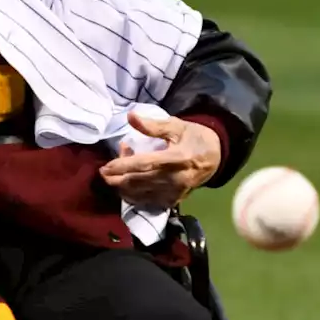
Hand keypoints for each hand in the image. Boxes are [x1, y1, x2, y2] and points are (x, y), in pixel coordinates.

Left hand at [99, 110, 222, 207]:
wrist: (215, 157)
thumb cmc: (193, 137)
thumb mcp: (176, 126)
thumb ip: (152, 125)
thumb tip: (130, 116)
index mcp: (176, 158)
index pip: (144, 164)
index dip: (122, 166)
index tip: (105, 167)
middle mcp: (175, 179)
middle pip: (138, 182)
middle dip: (116, 178)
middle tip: (104, 170)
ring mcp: (174, 192)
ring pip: (139, 194)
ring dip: (122, 185)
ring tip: (117, 172)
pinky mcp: (173, 201)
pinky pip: (146, 202)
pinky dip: (133, 195)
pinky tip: (127, 184)